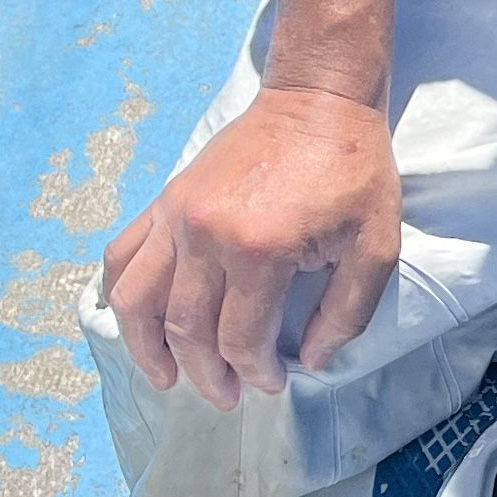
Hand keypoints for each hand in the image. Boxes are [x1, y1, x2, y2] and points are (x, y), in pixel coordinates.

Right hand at [102, 86, 403, 407]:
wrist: (318, 101)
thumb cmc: (353, 172)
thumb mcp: (376, 245)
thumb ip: (346, 312)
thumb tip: (309, 361)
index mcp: (259, 249)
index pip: (240, 338)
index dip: (255, 372)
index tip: (273, 383)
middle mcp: (205, 234)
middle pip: (187, 329)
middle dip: (206, 375)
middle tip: (227, 396)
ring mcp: (177, 215)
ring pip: (137, 299)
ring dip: (146, 347)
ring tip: (165, 376)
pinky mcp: (166, 200)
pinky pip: (123, 255)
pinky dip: (120, 293)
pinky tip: (136, 320)